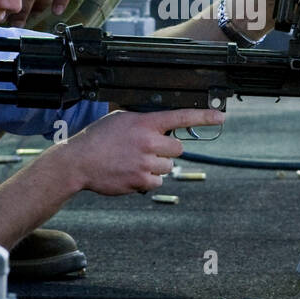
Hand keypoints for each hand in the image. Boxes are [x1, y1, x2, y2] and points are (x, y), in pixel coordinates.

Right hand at [57, 108, 227, 195]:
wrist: (78, 162)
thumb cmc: (98, 139)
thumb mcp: (120, 119)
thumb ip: (143, 121)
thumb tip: (162, 125)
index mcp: (145, 123)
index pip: (180, 117)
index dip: (204, 116)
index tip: (221, 116)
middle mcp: (148, 142)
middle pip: (178, 148)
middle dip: (167, 150)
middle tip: (148, 149)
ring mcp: (145, 163)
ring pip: (168, 167)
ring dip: (157, 166)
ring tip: (135, 162)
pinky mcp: (141, 181)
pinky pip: (158, 182)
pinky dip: (148, 180)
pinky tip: (132, 173)